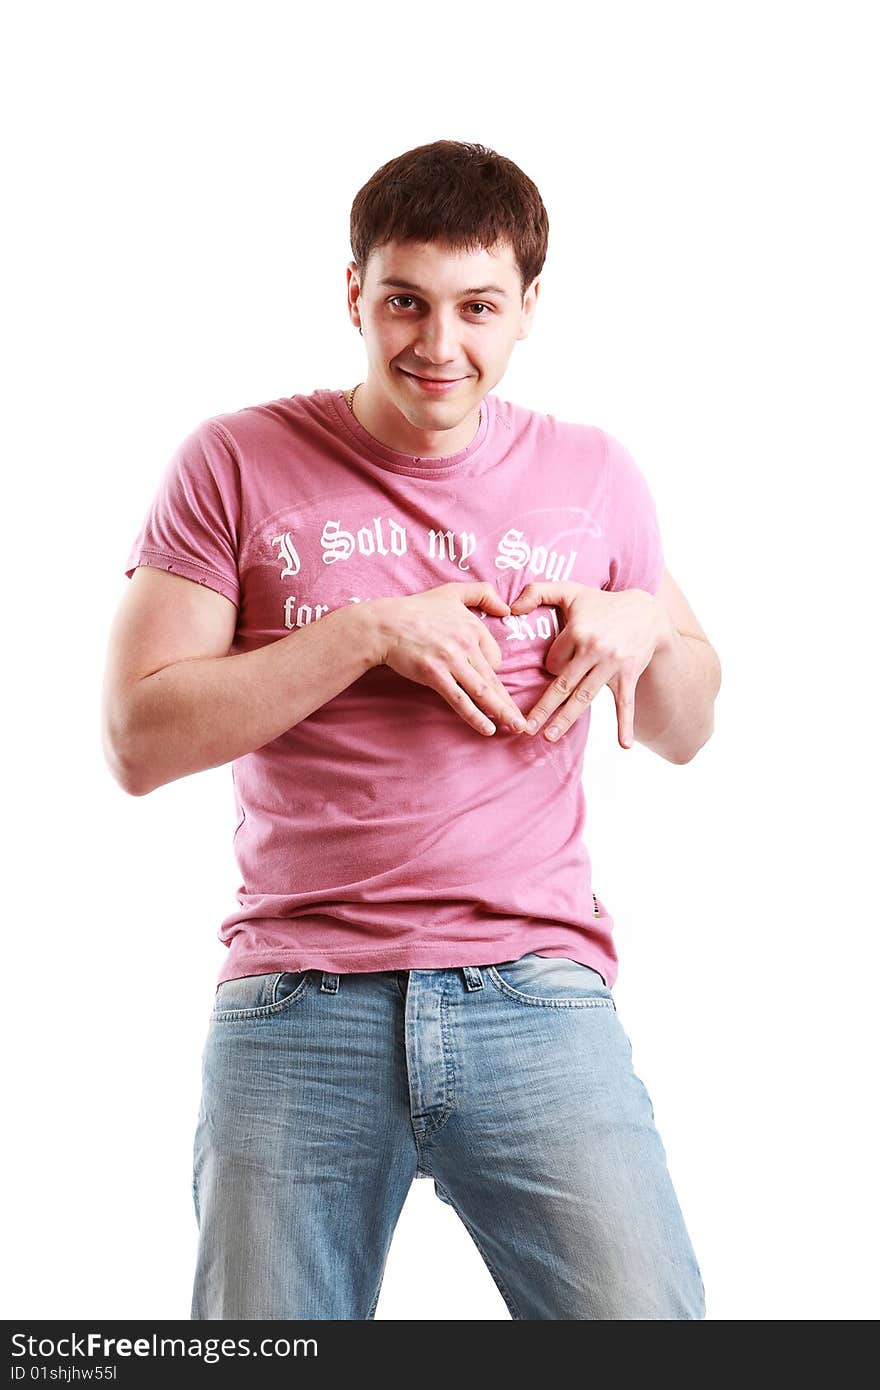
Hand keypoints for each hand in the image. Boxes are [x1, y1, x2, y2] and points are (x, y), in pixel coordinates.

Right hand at [370, 582, 528, 738]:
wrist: (385, 624)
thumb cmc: (417, 609)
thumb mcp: (453, 591)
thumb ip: (483, 593)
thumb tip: (508, 610)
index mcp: (473, 627)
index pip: (494, 657)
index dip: (491, 670)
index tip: (485, 680)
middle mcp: (465, 645)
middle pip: (493, 679)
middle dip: (509, 703)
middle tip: (523, 722)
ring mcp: (450, 661)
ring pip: (482, 691)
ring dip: (501, 712)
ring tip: (515, 727)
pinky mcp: (434, 675)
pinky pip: (459, 699)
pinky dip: (475, 716)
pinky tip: (488, 728)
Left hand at [508, 582, 672, 748]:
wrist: (647, 612)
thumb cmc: (602, 604)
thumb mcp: (570, 591)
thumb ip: (537, 592)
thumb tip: (511, 607)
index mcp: (577, 631)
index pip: (552, 661)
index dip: (550, 666)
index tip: (556, 666)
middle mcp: (594, 649)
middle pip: (563, 684)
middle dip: (543, 708)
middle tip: (526, 728)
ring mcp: (613, 664)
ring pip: (584, 696)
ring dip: (567, 719)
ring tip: (549, 737)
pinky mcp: (630, 674)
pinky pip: (626, 702)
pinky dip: (625, 724)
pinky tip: (625, 744)